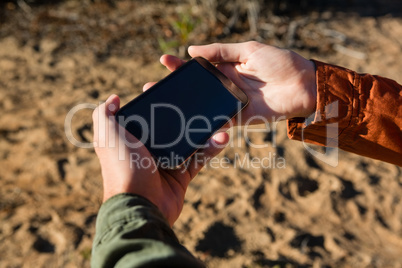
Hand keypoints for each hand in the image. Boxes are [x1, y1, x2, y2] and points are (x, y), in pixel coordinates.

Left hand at [92, 95, 228, 225]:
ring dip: (203, 130)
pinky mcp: (181, 176)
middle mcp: (148, 151)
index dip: (155, 103)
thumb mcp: (106, 136)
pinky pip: (198, 159)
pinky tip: (222, 137)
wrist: (140, 204)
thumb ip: (104, 115)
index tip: (166, 90)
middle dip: (185, 115)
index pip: (145, 116)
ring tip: (218, 118)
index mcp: (130, 140)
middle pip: (170, 128)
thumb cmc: (122, 167)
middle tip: (198, 101)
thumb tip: (113, 98)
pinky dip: (211, 148)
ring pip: (188, 141)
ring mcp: (166, 164)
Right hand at [155, 41, 316, 124]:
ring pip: (203, 104)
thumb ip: (221, 51)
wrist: (303, 85)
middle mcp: (225, 85)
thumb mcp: (249, 49)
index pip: (198, 66)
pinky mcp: (239, 117)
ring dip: (185, 104)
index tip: (164, 61)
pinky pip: (218, 120)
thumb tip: (192, 49)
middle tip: (153, 86)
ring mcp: (230, 102)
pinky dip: (203, 121)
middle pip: (196, 87)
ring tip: (164, 103)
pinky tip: (186, 121)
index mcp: (227, 67)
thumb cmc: (279, 62)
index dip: (181, 65)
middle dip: (176, 86)